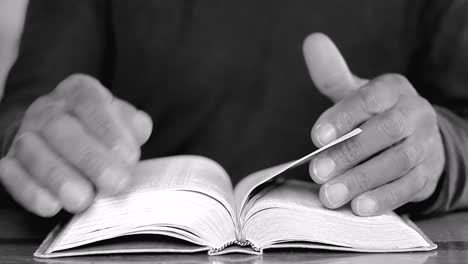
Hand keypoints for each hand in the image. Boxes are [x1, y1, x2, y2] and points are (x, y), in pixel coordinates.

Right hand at [0, 74, 152, 216]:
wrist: (57, 136)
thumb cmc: (99, 130)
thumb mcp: (121, 120)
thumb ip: (132, 124)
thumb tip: (139, 128)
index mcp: (79, 91)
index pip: (91, 103)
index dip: (109, 130)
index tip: (129, 156)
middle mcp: (48, 108)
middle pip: (61, 128)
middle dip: (90, 158)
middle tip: (115, 183)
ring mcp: (26, 134)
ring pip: (34, 152)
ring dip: (59, 178)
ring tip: (83, 200)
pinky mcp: (10, 160)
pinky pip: (12, 174)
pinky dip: (31, 192)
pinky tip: (52, 206)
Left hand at [303, 33, 444, 215]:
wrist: (417, 137)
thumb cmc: (375, 114)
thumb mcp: (356, 93)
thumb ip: (333, 74)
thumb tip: (312, 42)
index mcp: (394, 90)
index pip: (369, 99)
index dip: (343, 117)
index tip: (316, 137)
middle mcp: (414, 114)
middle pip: (384, 132)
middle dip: (348, 153)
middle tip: (316, 172)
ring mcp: (425, 146)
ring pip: (397, 163)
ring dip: (362, 180)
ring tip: (330, 195)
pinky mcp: (427, 175)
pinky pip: (409, 187)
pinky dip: (384, 198)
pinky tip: (360, 208)